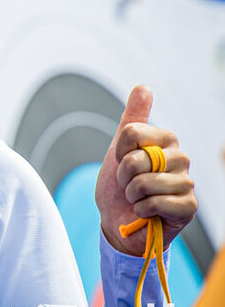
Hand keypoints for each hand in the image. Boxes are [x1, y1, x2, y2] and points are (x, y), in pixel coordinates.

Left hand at [94, 85, 196, 254]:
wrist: (118, 219)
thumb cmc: (120, 184)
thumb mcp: (119, 149)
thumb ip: (132, 118)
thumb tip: (144, 87)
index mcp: (166, 140)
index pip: (131, 132)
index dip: (118, 151)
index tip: (121, 161)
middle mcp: (181, 158)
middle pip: (136, 158)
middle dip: (123, 175)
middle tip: (128, 184)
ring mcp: (186, 182)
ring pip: (145, 182)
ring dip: (131, 194)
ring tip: (137, 198)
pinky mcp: (188, 206)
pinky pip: (155, 202)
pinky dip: (142, 209)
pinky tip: (145, 211)